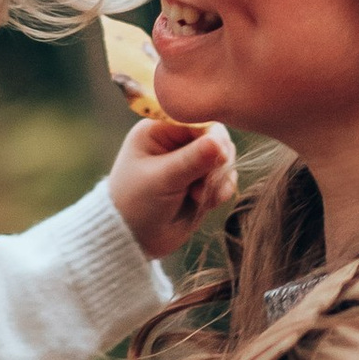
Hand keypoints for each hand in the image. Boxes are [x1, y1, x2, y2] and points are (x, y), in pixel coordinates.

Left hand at [107, 111, 237, 259]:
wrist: (134, 240)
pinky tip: (206, 202)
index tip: (219, 155)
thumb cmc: (136, 204)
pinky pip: (225, 177)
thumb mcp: (161, 179)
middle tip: (205, 181)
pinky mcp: (202, 181)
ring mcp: (191, 162)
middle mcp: (176, 141)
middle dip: (217, 160)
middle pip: (216, 137)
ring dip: (219, 178)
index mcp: (158, 130)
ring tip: (200, 196)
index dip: (213, 136)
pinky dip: (221, 189)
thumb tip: (220, 143)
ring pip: (224, 158)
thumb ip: (191, 160)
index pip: (197, 119)